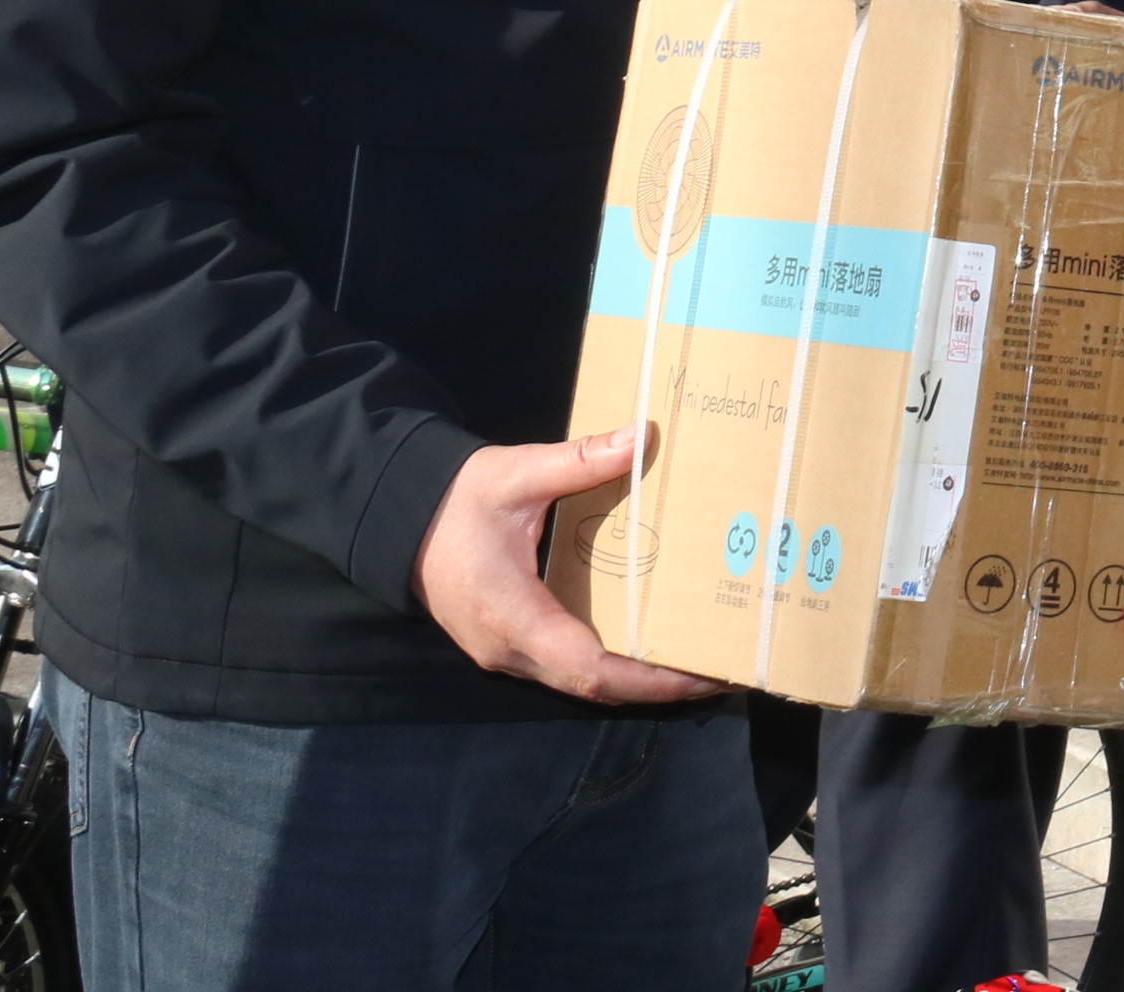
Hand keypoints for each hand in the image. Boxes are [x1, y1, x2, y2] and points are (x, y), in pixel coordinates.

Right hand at [413, 427, 724, 705]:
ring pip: (582, 683)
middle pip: (594, 687)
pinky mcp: (512, 645)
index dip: (647, 678)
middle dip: (660, 686)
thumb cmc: (455, 501)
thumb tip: (641, 436)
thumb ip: (578, 460)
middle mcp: (510, 649)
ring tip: (702, 662)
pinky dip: (614, 667)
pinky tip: (653, 646)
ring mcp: (508, 654)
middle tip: (724, 671)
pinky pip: (569, 667)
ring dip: (640, 681)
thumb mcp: (514, 474)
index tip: (700, 672)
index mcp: (512, 615)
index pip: (588, 668)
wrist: (399, 522)